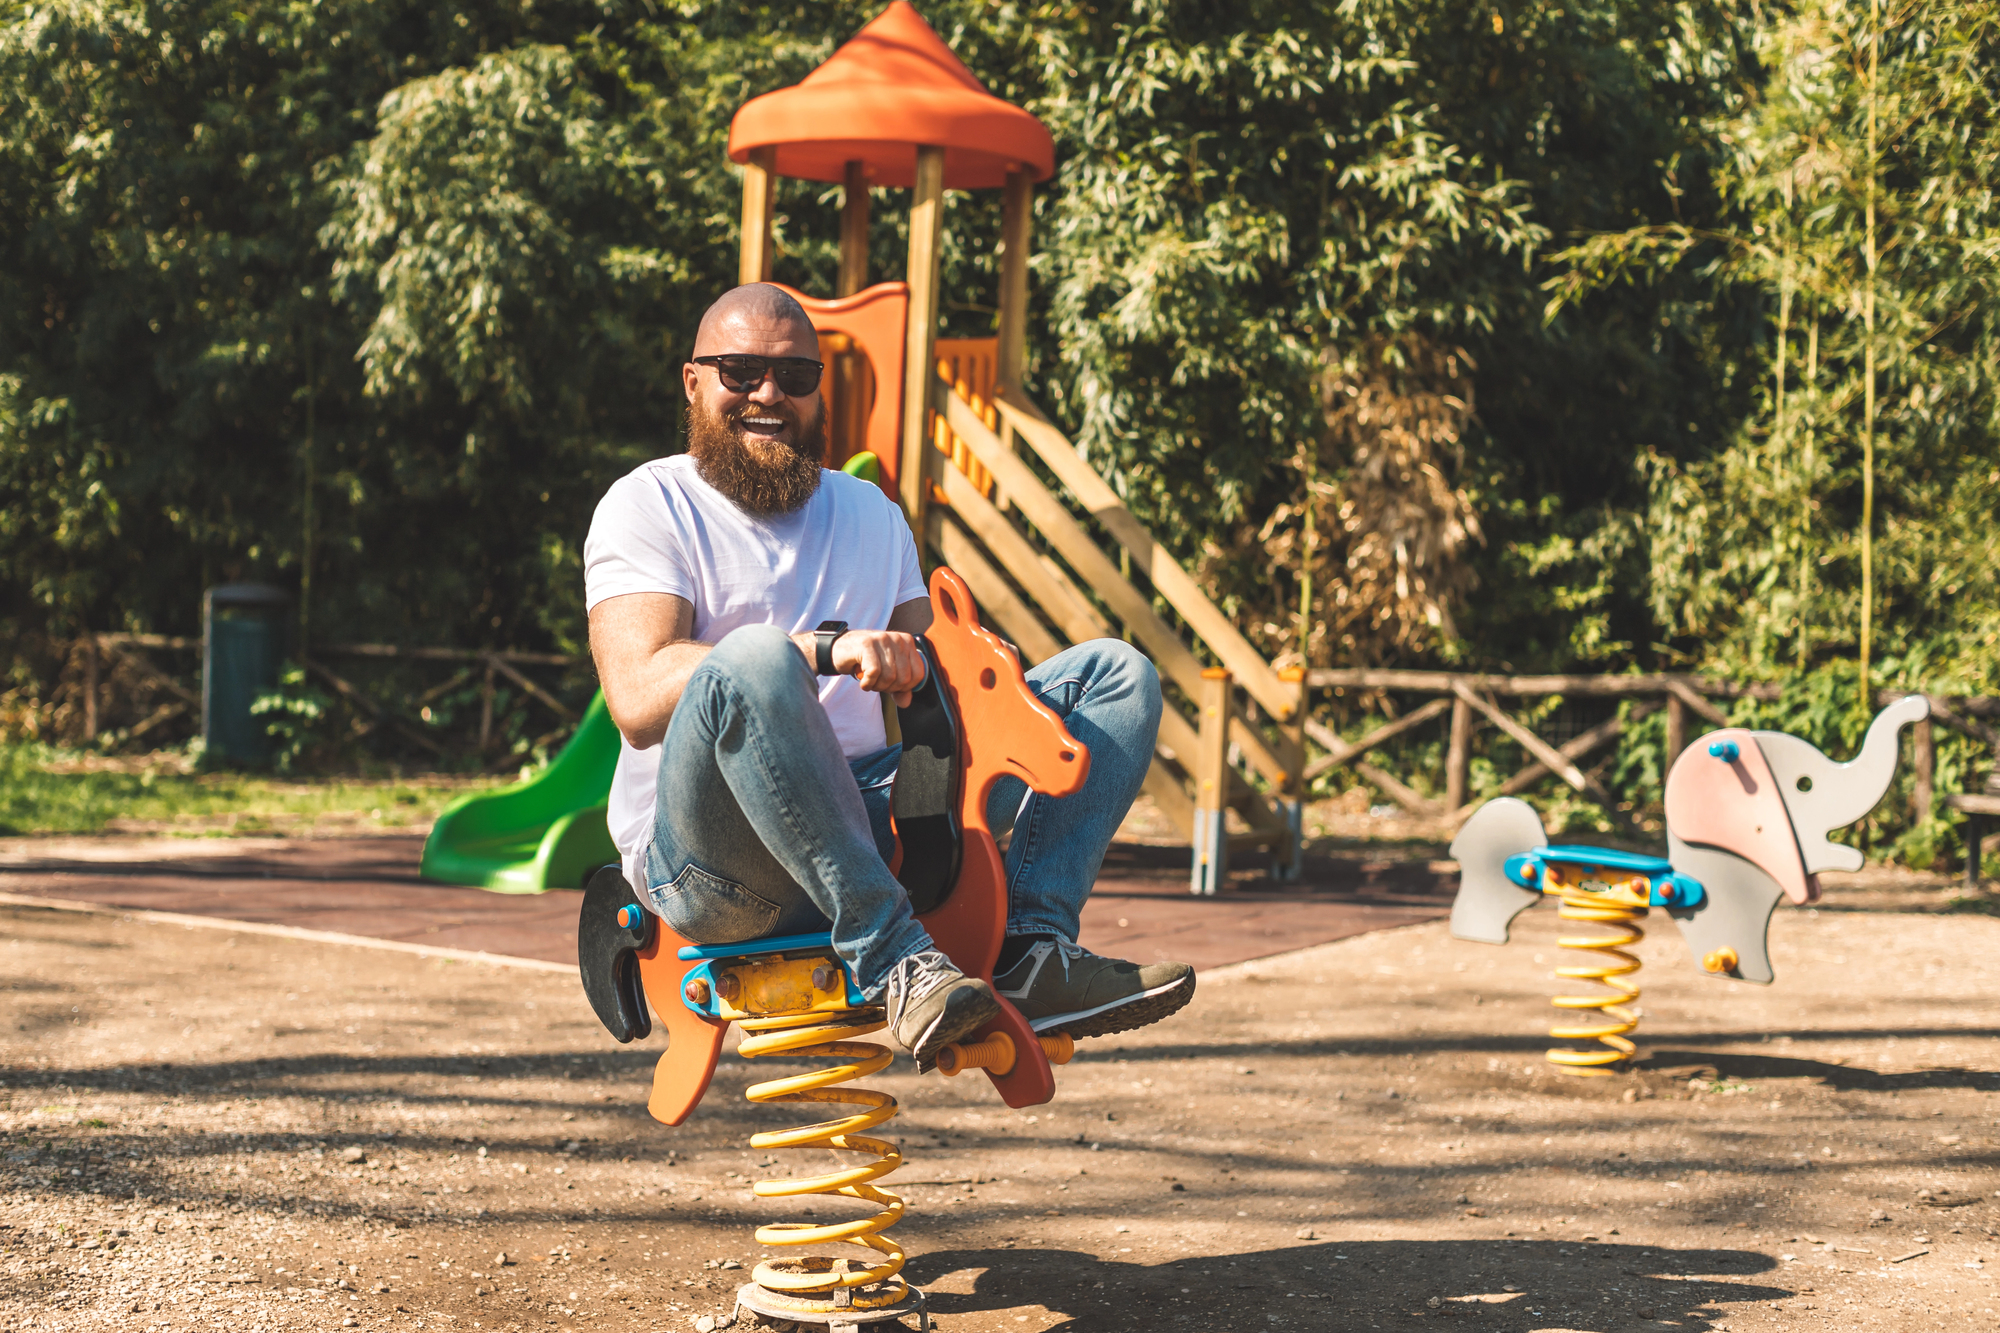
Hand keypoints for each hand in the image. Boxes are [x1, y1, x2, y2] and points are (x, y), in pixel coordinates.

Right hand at [791, 628, 927, 706]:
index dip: (904, 688)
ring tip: (869, 680)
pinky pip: (874, 672)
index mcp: (907, 642)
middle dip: (889, 688)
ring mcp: (882, 639)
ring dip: (877, 686)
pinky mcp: (867, 644)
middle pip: (904, 678)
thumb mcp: (886, 674)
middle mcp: (897, 638)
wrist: (838, 650)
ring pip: (890, 677)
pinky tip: (862, 680)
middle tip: (877, 683)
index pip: (918, 674)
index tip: (891, 685)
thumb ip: (899, 688)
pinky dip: (867, 683)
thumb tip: (906, 702)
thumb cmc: (864, 660)